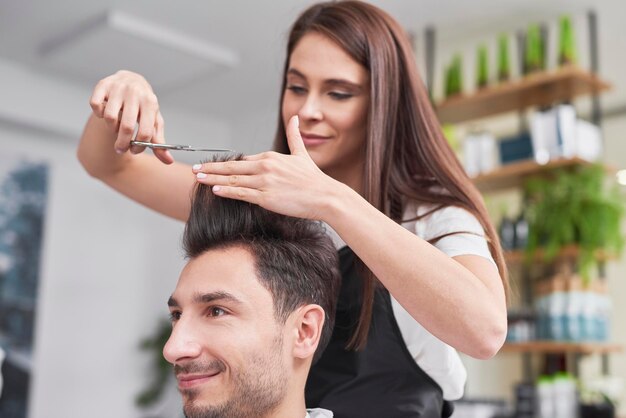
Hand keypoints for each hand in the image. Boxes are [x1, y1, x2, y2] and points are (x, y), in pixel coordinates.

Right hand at [89, 70, 172, 163]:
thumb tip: (168, 161)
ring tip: (116, 127)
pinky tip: (105, 113)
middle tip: (120, 149)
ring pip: (109, 118)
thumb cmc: (144, 106)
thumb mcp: (154, 121)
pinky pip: (95, 105)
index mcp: (150, 103)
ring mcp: (118, 88)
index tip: (134, 150)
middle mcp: (135, 93)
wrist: (132, 80)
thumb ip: (159, 141)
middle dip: (122, 143)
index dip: (139, 146)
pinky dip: (98, 114)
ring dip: (111, 128)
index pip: (146, 132)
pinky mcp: (103, 84)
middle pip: (126, 127)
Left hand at [193, 115, 340, 220]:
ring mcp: (265, 182)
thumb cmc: (314, 179)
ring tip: (198, 178)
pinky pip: (241, 193)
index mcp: (270, 157)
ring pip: (232, 180)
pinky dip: (227, 191)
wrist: (326, 196)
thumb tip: (295, 118)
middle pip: (231, 167)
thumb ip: (295, 136)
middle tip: (195, 168)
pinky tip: (215, 190)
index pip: (242, 160)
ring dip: (213, 179)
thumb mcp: (302, 154)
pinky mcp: (266, 197)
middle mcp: (265, 167)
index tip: (210, 164)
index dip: (224, 163)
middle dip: (211, 168)